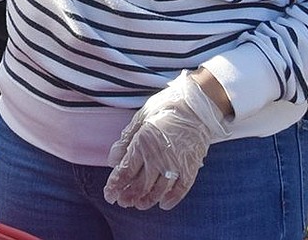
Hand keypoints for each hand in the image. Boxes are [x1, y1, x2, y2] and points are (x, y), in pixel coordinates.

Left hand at [104, 70, 229, 210]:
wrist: (198, 104)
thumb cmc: (167, 106)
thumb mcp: (142, 116)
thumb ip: (127, 139)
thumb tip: (112, 160)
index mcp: (143, 143)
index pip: (125, 172)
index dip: (115, 186)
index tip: (109, 195)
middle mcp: (157, 157)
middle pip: (140, 185)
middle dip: (129, 196)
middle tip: (123, 202)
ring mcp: (175, 164)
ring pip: (158, 191)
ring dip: (147, 200)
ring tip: (139, 205)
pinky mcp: (190, 167)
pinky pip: (180, 189)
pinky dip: (171, 199)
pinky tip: (164, 204)